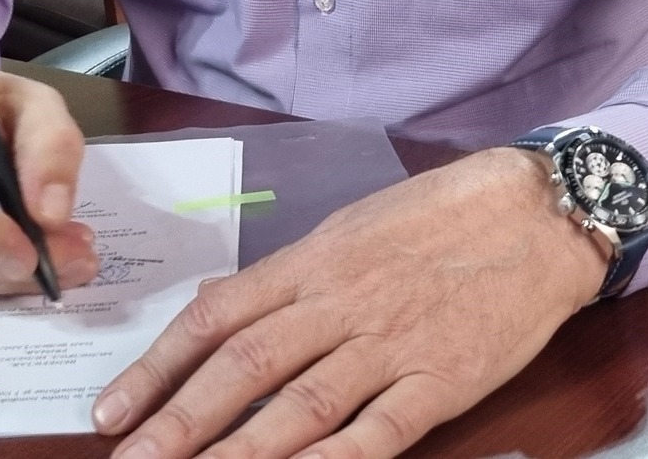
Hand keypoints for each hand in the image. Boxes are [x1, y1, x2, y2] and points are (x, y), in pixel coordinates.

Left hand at [91, 148, 607, 458]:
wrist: (534, 212)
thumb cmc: (439, 218)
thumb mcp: (349, 230)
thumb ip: (291, 278)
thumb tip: (225, 313)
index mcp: (311, 261)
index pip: (215, 316)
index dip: (158, 366)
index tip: (113, 409)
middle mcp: (339, 301)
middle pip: (244, 367)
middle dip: (178, 422)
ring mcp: (390, 342)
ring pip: (300, 406)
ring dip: (240, 453)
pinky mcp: (442, 378)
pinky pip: (378, 430)